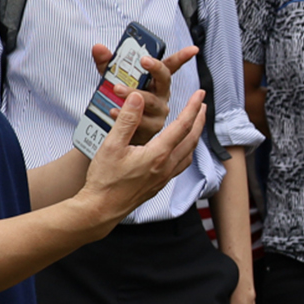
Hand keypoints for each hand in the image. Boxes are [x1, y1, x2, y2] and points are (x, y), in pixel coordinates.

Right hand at [81, 76, 208, 223]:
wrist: (101, 209)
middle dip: (199, 120)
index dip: (192, 107)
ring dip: (195, 136)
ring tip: (195, 124)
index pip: (182, 125)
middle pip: (191, 139)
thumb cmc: (105, 179)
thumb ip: (127, 120)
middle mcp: (166, 166)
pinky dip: (186, 151)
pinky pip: (181, 164)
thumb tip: (138, 98)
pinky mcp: (159, 184)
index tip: (199, 94)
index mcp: (158, 154)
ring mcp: (164, 177)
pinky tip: (181, 149)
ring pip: (189, 153)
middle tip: (202, 104)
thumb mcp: (112, 145)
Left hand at [89, 42, 200, 146]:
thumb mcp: (111, 79)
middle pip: (164, 79)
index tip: (192, 50)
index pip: (170, 66)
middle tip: (143, 60)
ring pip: (151, 101)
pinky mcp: (150, 128)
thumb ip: (107, 63)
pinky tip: (114, 111)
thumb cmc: (120, 102)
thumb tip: (99, 48)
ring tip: (117, 90)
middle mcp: (161, 96)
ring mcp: (158, 112)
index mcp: (155, 82)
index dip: (183, 57)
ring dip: (134, 94)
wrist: (115, 132)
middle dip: (155, 68)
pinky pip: (141, 120)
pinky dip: (125, 115)